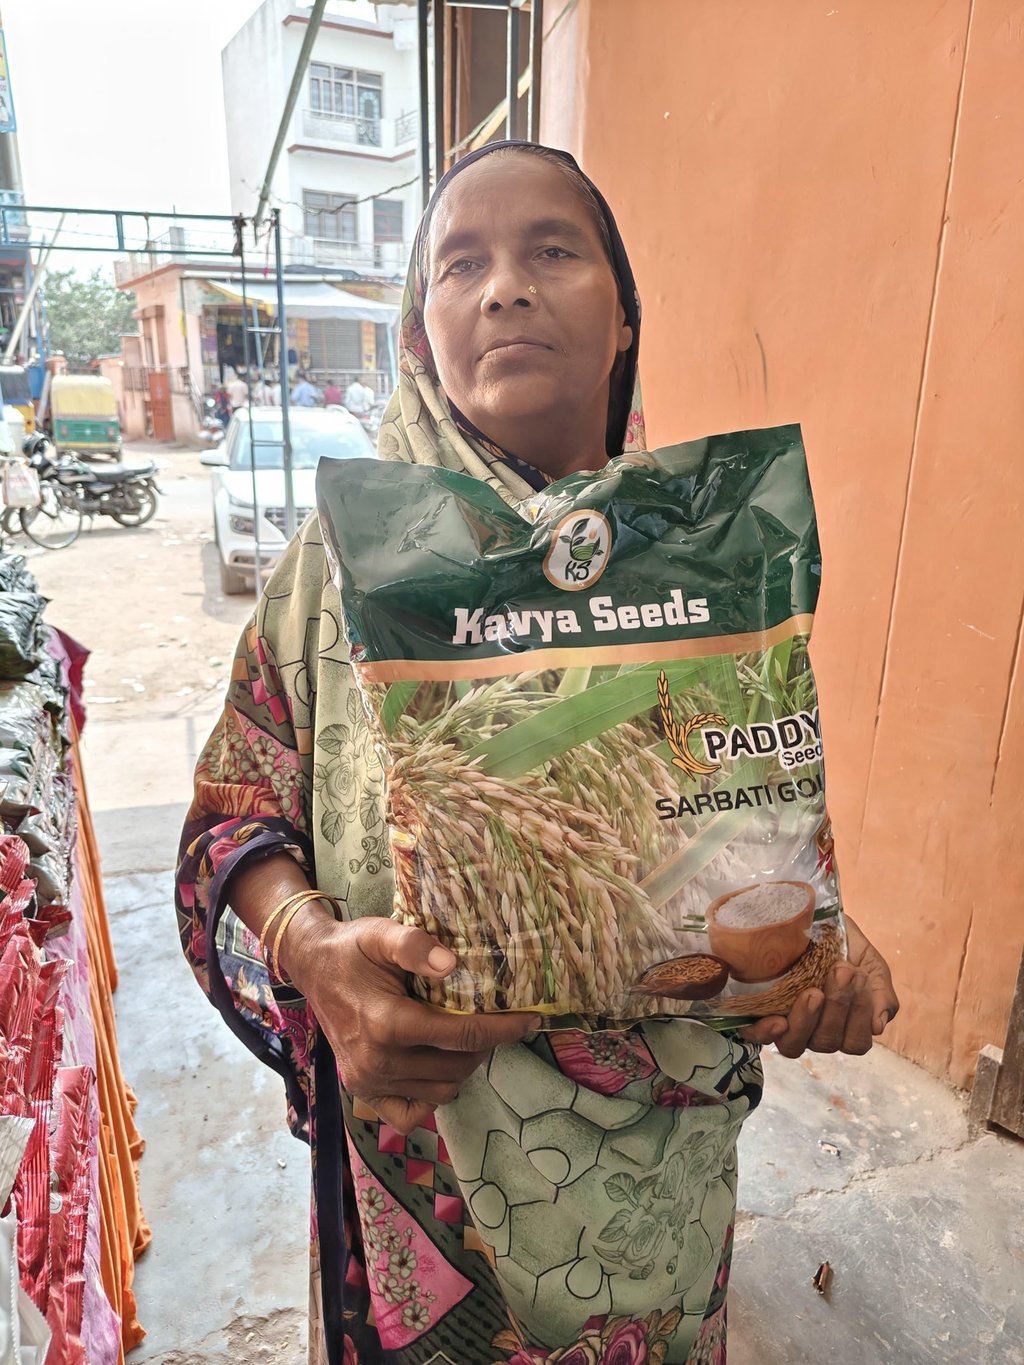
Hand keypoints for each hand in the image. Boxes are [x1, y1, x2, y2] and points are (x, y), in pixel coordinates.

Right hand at [283, 914, 538, 1134]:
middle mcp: (378, 1061)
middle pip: (457, 1066)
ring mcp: (368, 1081)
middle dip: (484, 1046)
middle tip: (493, 1021)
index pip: (462, 1037)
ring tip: (465, 1039)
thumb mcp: (381, 934)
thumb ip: (414, 945)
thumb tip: (452, 963)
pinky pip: (410, 1113)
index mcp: (388, 1024)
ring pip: (441, 1090)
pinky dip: (431, 1095)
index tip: (531, 1019)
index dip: (503, 1030)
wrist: (312, 966)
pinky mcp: (362, 1091)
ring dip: (461, 1067)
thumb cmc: (351, 948)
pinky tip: (435, 1066)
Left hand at [740, 916, 898, 1057]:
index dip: (858, 1016)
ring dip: (806, 1019)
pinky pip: (759, 1037)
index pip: (855, 1042)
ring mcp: (787, 1024)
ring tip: (812, 992)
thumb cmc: (843, 944)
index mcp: (844, 1025)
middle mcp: (815, 1031)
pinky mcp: (758, 1014)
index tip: (858, 975)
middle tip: (840, 971)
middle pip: (826, 1042)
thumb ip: (880, 994)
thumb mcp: (870, 964)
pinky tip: (776, 1020)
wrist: (812, 918)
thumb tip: (877, 1026)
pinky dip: (766, 1033)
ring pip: (795, 1045)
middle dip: (837, 1007)